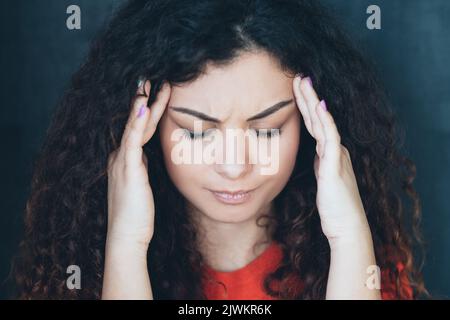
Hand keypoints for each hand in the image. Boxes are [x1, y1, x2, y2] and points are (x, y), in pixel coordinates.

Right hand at [106, 80, 170, 248]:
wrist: (127, 236)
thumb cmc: (137, 214)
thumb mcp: (142, 185)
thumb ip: (142, 168)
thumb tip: (146, 155)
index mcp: (125, 159)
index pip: (139, 127)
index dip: (148, 108)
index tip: (159, 90)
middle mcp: (120, 155)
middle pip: (137, 121)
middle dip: (147, 98)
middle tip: (156, 77)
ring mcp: (122, 160)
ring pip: (135, 125)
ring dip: (144, 102)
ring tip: (152, 81)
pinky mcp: (127, 169)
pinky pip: (133, 139)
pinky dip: (137, 121)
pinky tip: (144, 104)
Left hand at [292, 75, 368, 241]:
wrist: (347, 227)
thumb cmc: (335, 208)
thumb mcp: (323, 182)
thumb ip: (320, 166)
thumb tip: (315, 156)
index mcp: (329, 153)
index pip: (314, 124)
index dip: (305, 106)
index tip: (295, 89)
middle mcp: (335, 150)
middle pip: (318, 118)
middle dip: (307, 96)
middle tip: (298, 76)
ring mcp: (337, 156)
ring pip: (323, 122)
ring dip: (312, 101)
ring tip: (303, 81)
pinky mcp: (335, 166)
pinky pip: (330, 138)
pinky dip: (325, 121)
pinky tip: (319, 106)